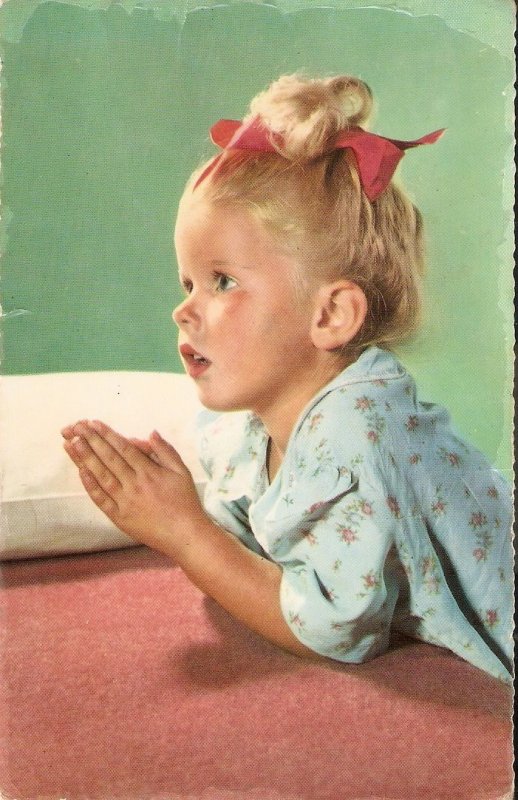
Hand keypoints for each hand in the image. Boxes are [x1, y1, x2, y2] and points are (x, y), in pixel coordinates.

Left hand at [61, 420, 204, 552]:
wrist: (185, 535)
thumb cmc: (186, 502)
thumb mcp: (182, 472)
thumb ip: (166, 451)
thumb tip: (151, 433)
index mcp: (150, 472)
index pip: (124, 448)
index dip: (107, 434)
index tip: (93, 423)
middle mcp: (135, 485)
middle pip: (109, 459)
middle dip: (91, 441)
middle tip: (76, 427)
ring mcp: (125, 502)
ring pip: (102, 476)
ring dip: (85, 459)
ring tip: (71, 444)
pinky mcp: (120, 518)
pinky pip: (102, 500)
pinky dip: (90, 486)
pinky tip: (81, 472)